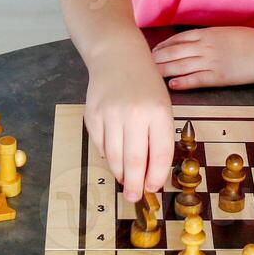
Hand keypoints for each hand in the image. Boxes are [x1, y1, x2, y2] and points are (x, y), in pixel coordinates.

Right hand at [84, 51, 174, 202]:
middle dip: (135, 184)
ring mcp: (110, 115)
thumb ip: (158, 138)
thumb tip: (150, 173)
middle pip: (134, 161)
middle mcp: (134, 115)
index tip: (152, 188)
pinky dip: (108, 156)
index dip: (155, 177)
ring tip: (125, 180)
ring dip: (120, 173)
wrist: (118, 57)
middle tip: (134, 197)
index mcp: (159, 113)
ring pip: (114, 157)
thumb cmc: (146, 85)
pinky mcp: (92, 116)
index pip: (159, 154)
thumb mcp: (162, 107)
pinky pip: (100, 146)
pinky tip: (114, 159)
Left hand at [150, 26, 253, 89]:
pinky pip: (196, 79)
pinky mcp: (219, 77)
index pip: (178, 40)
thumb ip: (208, 37)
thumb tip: (193, 43)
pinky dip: (182, 81)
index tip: (152, 51)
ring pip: (181, 66)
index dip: (163, 46)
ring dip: (164, 70)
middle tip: (143, 65)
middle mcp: (206, 46)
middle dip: (157, 59)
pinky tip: (171, 84)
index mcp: (207, 34)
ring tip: (151, 76)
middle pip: (174, 52)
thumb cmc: (250, 42)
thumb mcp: (226, 33)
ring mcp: (212, 61)